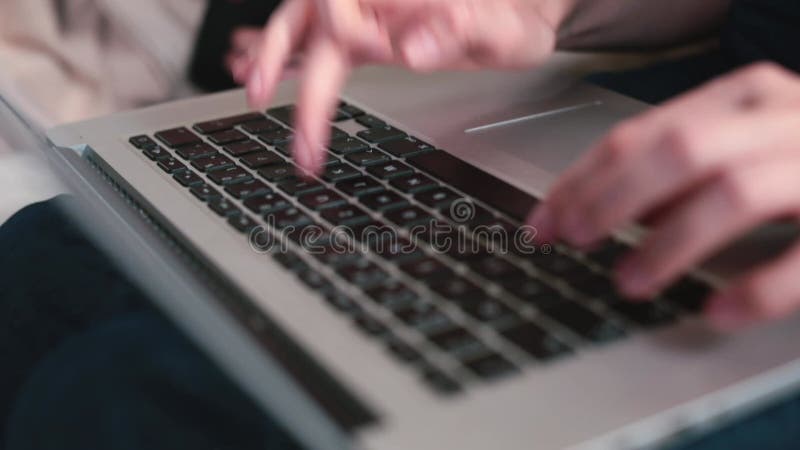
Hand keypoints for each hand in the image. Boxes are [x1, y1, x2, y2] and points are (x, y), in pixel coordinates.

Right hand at [240, 0, 566, 173]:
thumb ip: (464, 31)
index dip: (349, 29)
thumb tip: (413, 49)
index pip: (342, 2)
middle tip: (272, 109)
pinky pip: (316, 41)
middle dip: (284, 61)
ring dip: (274, 59)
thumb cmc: (516, 19)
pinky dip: (289, 60)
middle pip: (310, 15)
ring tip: (253, 92)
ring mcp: (368, 12)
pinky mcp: (367, 32)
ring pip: (301, 26)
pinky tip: (267, 76)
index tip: (375, 53)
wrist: (522, 15)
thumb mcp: (505, 31)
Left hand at [529, 63, 799, 328]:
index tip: (542, 221)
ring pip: (735, 192)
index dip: (582, 179)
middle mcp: (782, 119)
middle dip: (612, 199)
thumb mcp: (739, 144)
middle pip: (678, 150)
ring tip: (628, 282)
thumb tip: (595, 202)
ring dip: (671, 243)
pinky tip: (717, 312)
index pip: (642, 133)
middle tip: (572, 241)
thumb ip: (678, 166)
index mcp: (744, 98)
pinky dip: (759, 287)